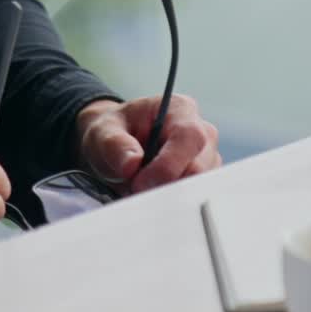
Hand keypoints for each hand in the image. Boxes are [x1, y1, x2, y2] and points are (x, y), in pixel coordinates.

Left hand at [74, 95, 220, 194]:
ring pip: (198, 187)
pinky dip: (172, 202)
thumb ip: (115, 144)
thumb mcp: (104, 131)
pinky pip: (195, 198)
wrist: (115, 144)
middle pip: (198, 168)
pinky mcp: (204, 180)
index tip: (141, 182)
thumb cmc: (114, 131)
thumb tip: (132, 164)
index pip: (189, 137)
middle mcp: (201, 132)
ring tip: (141, 186)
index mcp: (179, 109)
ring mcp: (206, 158)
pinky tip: (153, 194)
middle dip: (165, 184)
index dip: (168, 164)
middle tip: (136, 189)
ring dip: (168, 194)